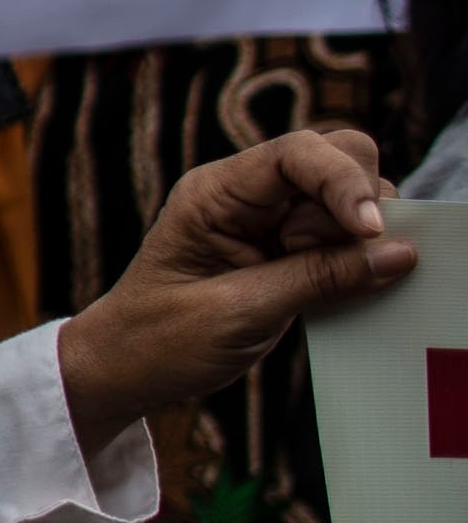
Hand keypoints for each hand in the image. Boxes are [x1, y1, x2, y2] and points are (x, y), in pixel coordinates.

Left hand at [56, 129, 412, 456]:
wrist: (124, 369)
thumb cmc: (159, 340)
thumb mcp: (239, 313)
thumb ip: (319, 278)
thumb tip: (399, 253)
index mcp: (215, 193)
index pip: (297, 152)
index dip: (344, 181)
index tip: (369, 231)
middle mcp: (247, 194)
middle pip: (336, 159)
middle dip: (356, 206)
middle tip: (335, 261)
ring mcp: (270, 220)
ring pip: (348, 199)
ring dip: (356, 239)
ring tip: (314, 286)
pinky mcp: (290, 250)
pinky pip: (344, 238)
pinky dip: (357, 260)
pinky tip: (337, 292)